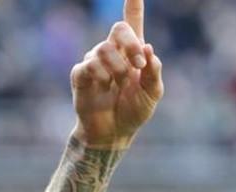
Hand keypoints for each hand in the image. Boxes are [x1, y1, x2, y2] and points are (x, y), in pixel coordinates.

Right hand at [69, 0, 162, 147]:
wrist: (114, 134)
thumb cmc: (134, 111)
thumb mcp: (152, 94)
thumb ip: (154, 72)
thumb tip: (149, 48)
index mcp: (132, 54)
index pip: (132, 22)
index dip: (133, 4)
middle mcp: (113, 53)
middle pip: (118, 29)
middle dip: (131, 44)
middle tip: (138, 64)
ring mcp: (95, 61)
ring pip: (104, 49)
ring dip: (118, 67)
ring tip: (120, 84)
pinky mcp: (81, 74)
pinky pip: (89, 65)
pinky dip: (101, 75)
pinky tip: (104, 85)